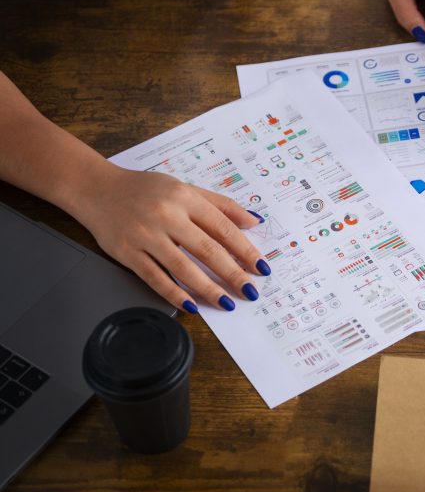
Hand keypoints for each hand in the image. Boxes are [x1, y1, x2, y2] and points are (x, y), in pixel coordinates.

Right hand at [74, 165, 269, 312]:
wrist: (96, 189)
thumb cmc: (145, 189)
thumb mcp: (184, 188)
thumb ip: (220, 204)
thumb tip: (253, 221)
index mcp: (185, 198)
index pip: (223, 227)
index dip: (244, 249)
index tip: (261, 267)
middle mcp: (167, 216)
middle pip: (207, 250)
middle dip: (232, 273)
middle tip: (249, 291)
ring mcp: (145, 235)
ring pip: (182, 267)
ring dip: (207, 288)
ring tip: (226, 302)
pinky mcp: (127, 253)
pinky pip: (155, 277)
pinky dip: (174, 293)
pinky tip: (191, 304)